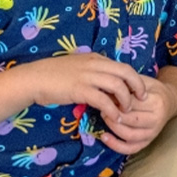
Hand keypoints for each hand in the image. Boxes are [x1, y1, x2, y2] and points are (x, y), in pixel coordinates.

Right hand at [28, 52, 146, 123]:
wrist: (34, 78)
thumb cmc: (53, 75)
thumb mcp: (77, 67)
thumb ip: (92, 72)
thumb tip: (104, 83)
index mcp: (95, 59)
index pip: (122, 66)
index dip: (133, 78)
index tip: (139, 90)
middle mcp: (95, 64)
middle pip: (125, 72)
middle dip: (137, 86)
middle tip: (142, 99)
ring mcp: (87, 76)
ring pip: (117, 85)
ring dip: (126, 99)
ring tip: (127, 111)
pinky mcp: (80, 90)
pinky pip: (103, 99)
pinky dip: (112, 109)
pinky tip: (114, 118)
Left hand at [100, 75, 176, 154]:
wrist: (169, 102)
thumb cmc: (154, 90)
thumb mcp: (144, 82)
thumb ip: (130, 85)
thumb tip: (109, 90)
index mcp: (157, 102)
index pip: (132, 103)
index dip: (117, 100)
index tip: (106, 96)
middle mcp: (156, 120)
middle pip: (130, 120)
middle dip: (114, 114)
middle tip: (103, 106)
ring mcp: (152, 133)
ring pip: (129, 135)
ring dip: (113, 127)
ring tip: (104, 116)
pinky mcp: (147, 142)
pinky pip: (130, 149)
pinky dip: (116, 145)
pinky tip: (104, 137)